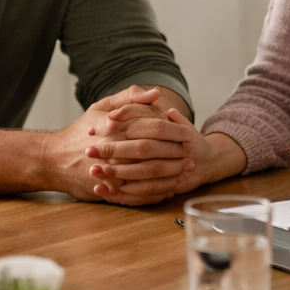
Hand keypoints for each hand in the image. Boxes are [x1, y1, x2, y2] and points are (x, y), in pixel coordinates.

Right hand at [39, 87, 186, 205]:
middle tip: (192, 157)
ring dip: (169, 176)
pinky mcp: (109, 190)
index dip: (173, 131)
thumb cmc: (80, 131)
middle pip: (154, 151)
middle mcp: (115, 149)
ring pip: (148, 176)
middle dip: (175, 155)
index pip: (153, 127)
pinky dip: (155, 194)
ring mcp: (111, 172)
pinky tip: (167, 191)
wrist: (53, 159)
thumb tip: (155, 93)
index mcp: (116, 127)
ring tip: (184, 174)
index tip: (187, 135)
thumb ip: (129, 98)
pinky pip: (137, 195)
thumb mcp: (100, 107)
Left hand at [87, 109, 247, 196]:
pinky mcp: (168, 186)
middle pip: (141, 147)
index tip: (103, 123)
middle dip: (114, 150)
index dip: (125, 118)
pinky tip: (103, 191)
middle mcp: (173, 146)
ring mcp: (173, 168)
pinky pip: (146, 193)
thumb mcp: (158, 113)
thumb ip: (151, 104)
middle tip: (90, 151)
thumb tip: (153, 95)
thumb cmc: (176, 135)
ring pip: (144, 172)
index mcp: (169, 126)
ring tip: (94, 173)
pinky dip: (123, 194)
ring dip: (117, 174)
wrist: (199, 161)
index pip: (145, 118)